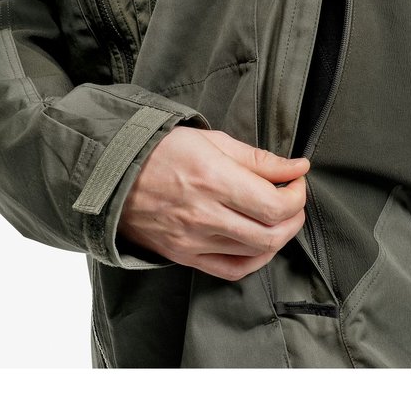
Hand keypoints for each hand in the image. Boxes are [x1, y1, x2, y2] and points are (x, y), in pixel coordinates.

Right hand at [117, 128, 309, 280]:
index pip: (274, 204)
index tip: (297, 179)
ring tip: (279, 216)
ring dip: (279, 236)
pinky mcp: (184, 256)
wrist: (113, 175)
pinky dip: (255, 260)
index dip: (297, 195)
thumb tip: (297, 167)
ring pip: (255, 254)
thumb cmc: (162, 150)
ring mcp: (193, 240)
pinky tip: (260, 242)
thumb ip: (258, 159)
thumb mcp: (212, 140)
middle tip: (293, 197)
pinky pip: (231, 270)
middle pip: (271, 233)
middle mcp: (205, 215)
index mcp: (213, 179)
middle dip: (294, 216)